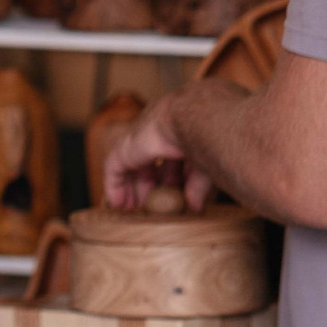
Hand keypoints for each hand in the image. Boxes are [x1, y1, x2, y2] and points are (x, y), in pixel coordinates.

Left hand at [104, 91, 214, 212]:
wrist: (195, 119)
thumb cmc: (212, 138)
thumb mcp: (208, 166)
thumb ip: (199, 185)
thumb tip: (196, 207)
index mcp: (181, 129)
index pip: (174, 156)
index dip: (172, 177)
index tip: (174, 196)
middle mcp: (158, 130)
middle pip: (151, 162)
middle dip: (150, 185)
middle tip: (150, 205)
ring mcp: (140, 137)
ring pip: (131, 165)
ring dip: (131, 187)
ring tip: (132, 208)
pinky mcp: (126, 148)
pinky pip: (115, 168)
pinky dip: (114, 186)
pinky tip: (117, 203)